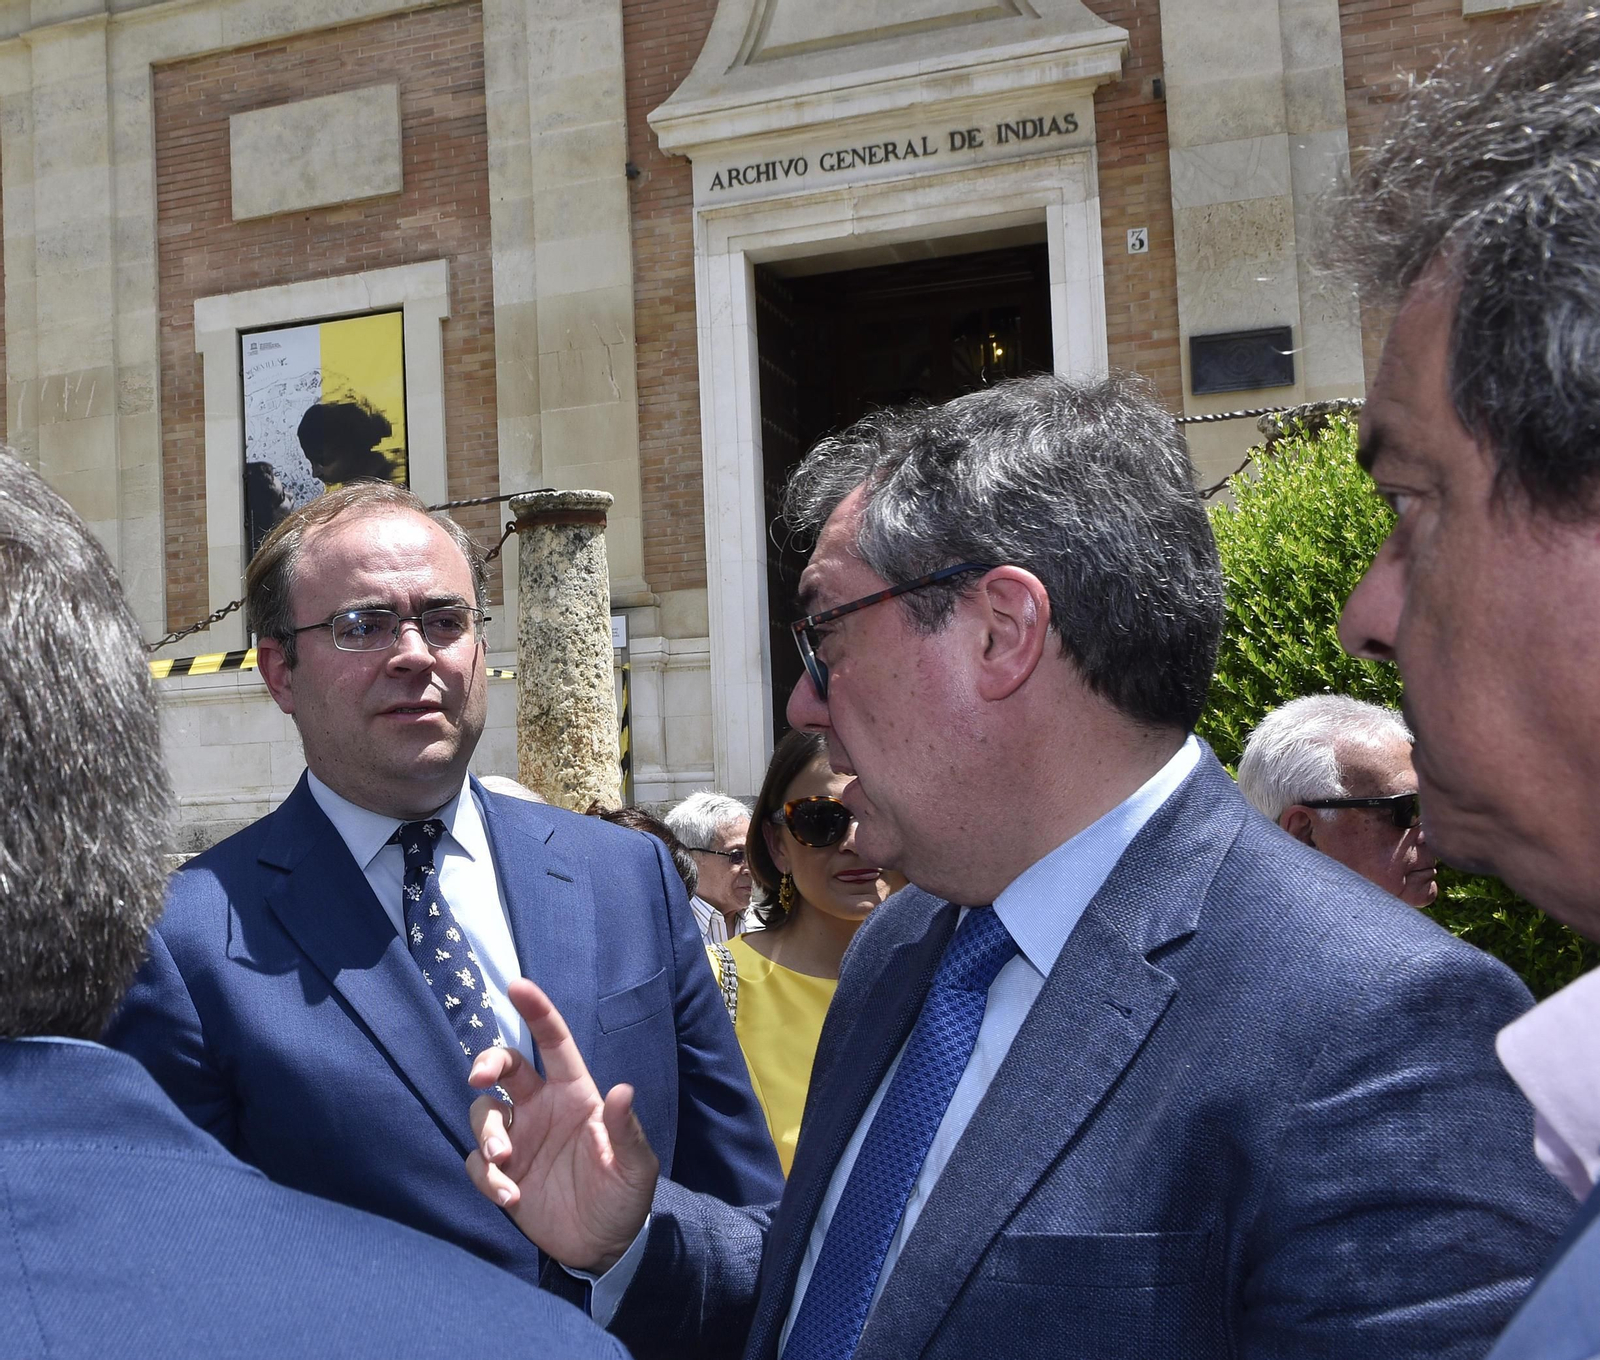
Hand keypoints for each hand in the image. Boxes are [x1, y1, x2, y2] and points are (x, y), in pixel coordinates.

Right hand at [466, 977, 659, 1272]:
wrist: (605, 1246)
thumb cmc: (624, 1196)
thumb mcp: (635, 1166)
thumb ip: (625, 1130)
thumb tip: (622, 1089)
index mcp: (574, 1094)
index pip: (553, 1043)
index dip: (537, 1011)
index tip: (517, 985)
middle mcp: (541, 1109)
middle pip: (505, 1068)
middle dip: (487, 1063)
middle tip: (479, 1079)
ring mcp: (519, 1140)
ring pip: (484, 1114)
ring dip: (487, 1133)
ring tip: (503, 1161)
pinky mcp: (503, 1174)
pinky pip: (478, 1163)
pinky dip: (486, 1176)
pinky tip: (510, 1195)